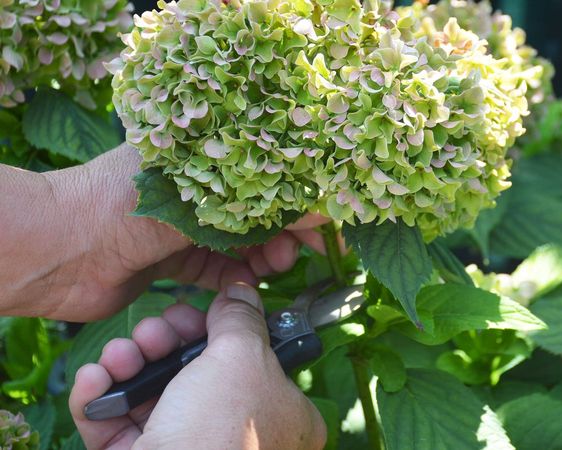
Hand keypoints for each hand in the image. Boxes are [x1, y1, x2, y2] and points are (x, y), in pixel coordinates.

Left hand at [0, 144, 337, 320]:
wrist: (55, 252)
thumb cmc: (121, 205)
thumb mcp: (196, 200)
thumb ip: (258, 208)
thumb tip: (320, 209)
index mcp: (193, 154)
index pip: (259, 170)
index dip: (294, 193)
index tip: (323, 215)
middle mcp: (190, 189)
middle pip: (253, 208)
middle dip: (283, 229)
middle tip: (305, 247)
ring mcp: (179, 227)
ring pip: (237, 241)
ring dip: (263, 254)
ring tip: (280, 264)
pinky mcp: (170, 262)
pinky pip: (214, 270)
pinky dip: (236, 277)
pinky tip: (251, 281)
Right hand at [69, 283, 326, 449]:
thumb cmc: (222, 430)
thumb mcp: (242, 357)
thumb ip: (241, 319)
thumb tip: (241, 293)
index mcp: (281, 413)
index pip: (253, 359)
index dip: (221, 330)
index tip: (198, 311)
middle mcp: (237, 434)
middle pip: (195, 370)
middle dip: (164, 341)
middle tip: (153, 330)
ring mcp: (188, 449)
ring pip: (152, 392)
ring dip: (128, 362)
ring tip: (120, 355)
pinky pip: (116, 424)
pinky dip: (100, 397)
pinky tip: (94, 378)